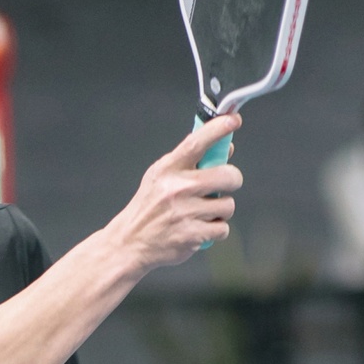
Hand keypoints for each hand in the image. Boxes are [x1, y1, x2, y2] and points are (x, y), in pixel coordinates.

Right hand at [109, 113, 242, 273]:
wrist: (130, 242)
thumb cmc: (148, 208)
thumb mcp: (160, 177)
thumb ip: (189, 161)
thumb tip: (225, 150)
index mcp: (168, 169)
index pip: (197, 142)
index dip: (218, 129)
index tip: (233, 120)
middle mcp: (177, 189)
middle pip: (228, 175)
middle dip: (233, 180)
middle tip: (225, 185)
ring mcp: (185, 213)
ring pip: (228, 205)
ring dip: (221, 209)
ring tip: (204, 212)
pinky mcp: (192, 236)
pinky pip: (222, 228)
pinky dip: (216, 230)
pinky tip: (201, 228)